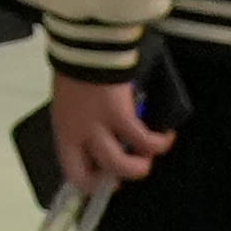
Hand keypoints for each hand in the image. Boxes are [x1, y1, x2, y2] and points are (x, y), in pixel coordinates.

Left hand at [46, 72, 170, 194]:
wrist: (84, 46)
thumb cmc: (75, 72)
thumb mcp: (69, 104)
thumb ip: (80, 124)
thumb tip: (98, 140)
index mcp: (64, 131)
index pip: (73, 172)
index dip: (92, 184)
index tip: (107, 180)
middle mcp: (80, 134)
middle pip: (103, 171)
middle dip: (123, 176)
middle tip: (135, 165)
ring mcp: (99, 126)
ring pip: (123, 165)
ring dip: (141, 165)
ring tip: (151, 154)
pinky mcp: (121, 114)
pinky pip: (144, 140)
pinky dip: (159, 142)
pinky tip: (166, 135)